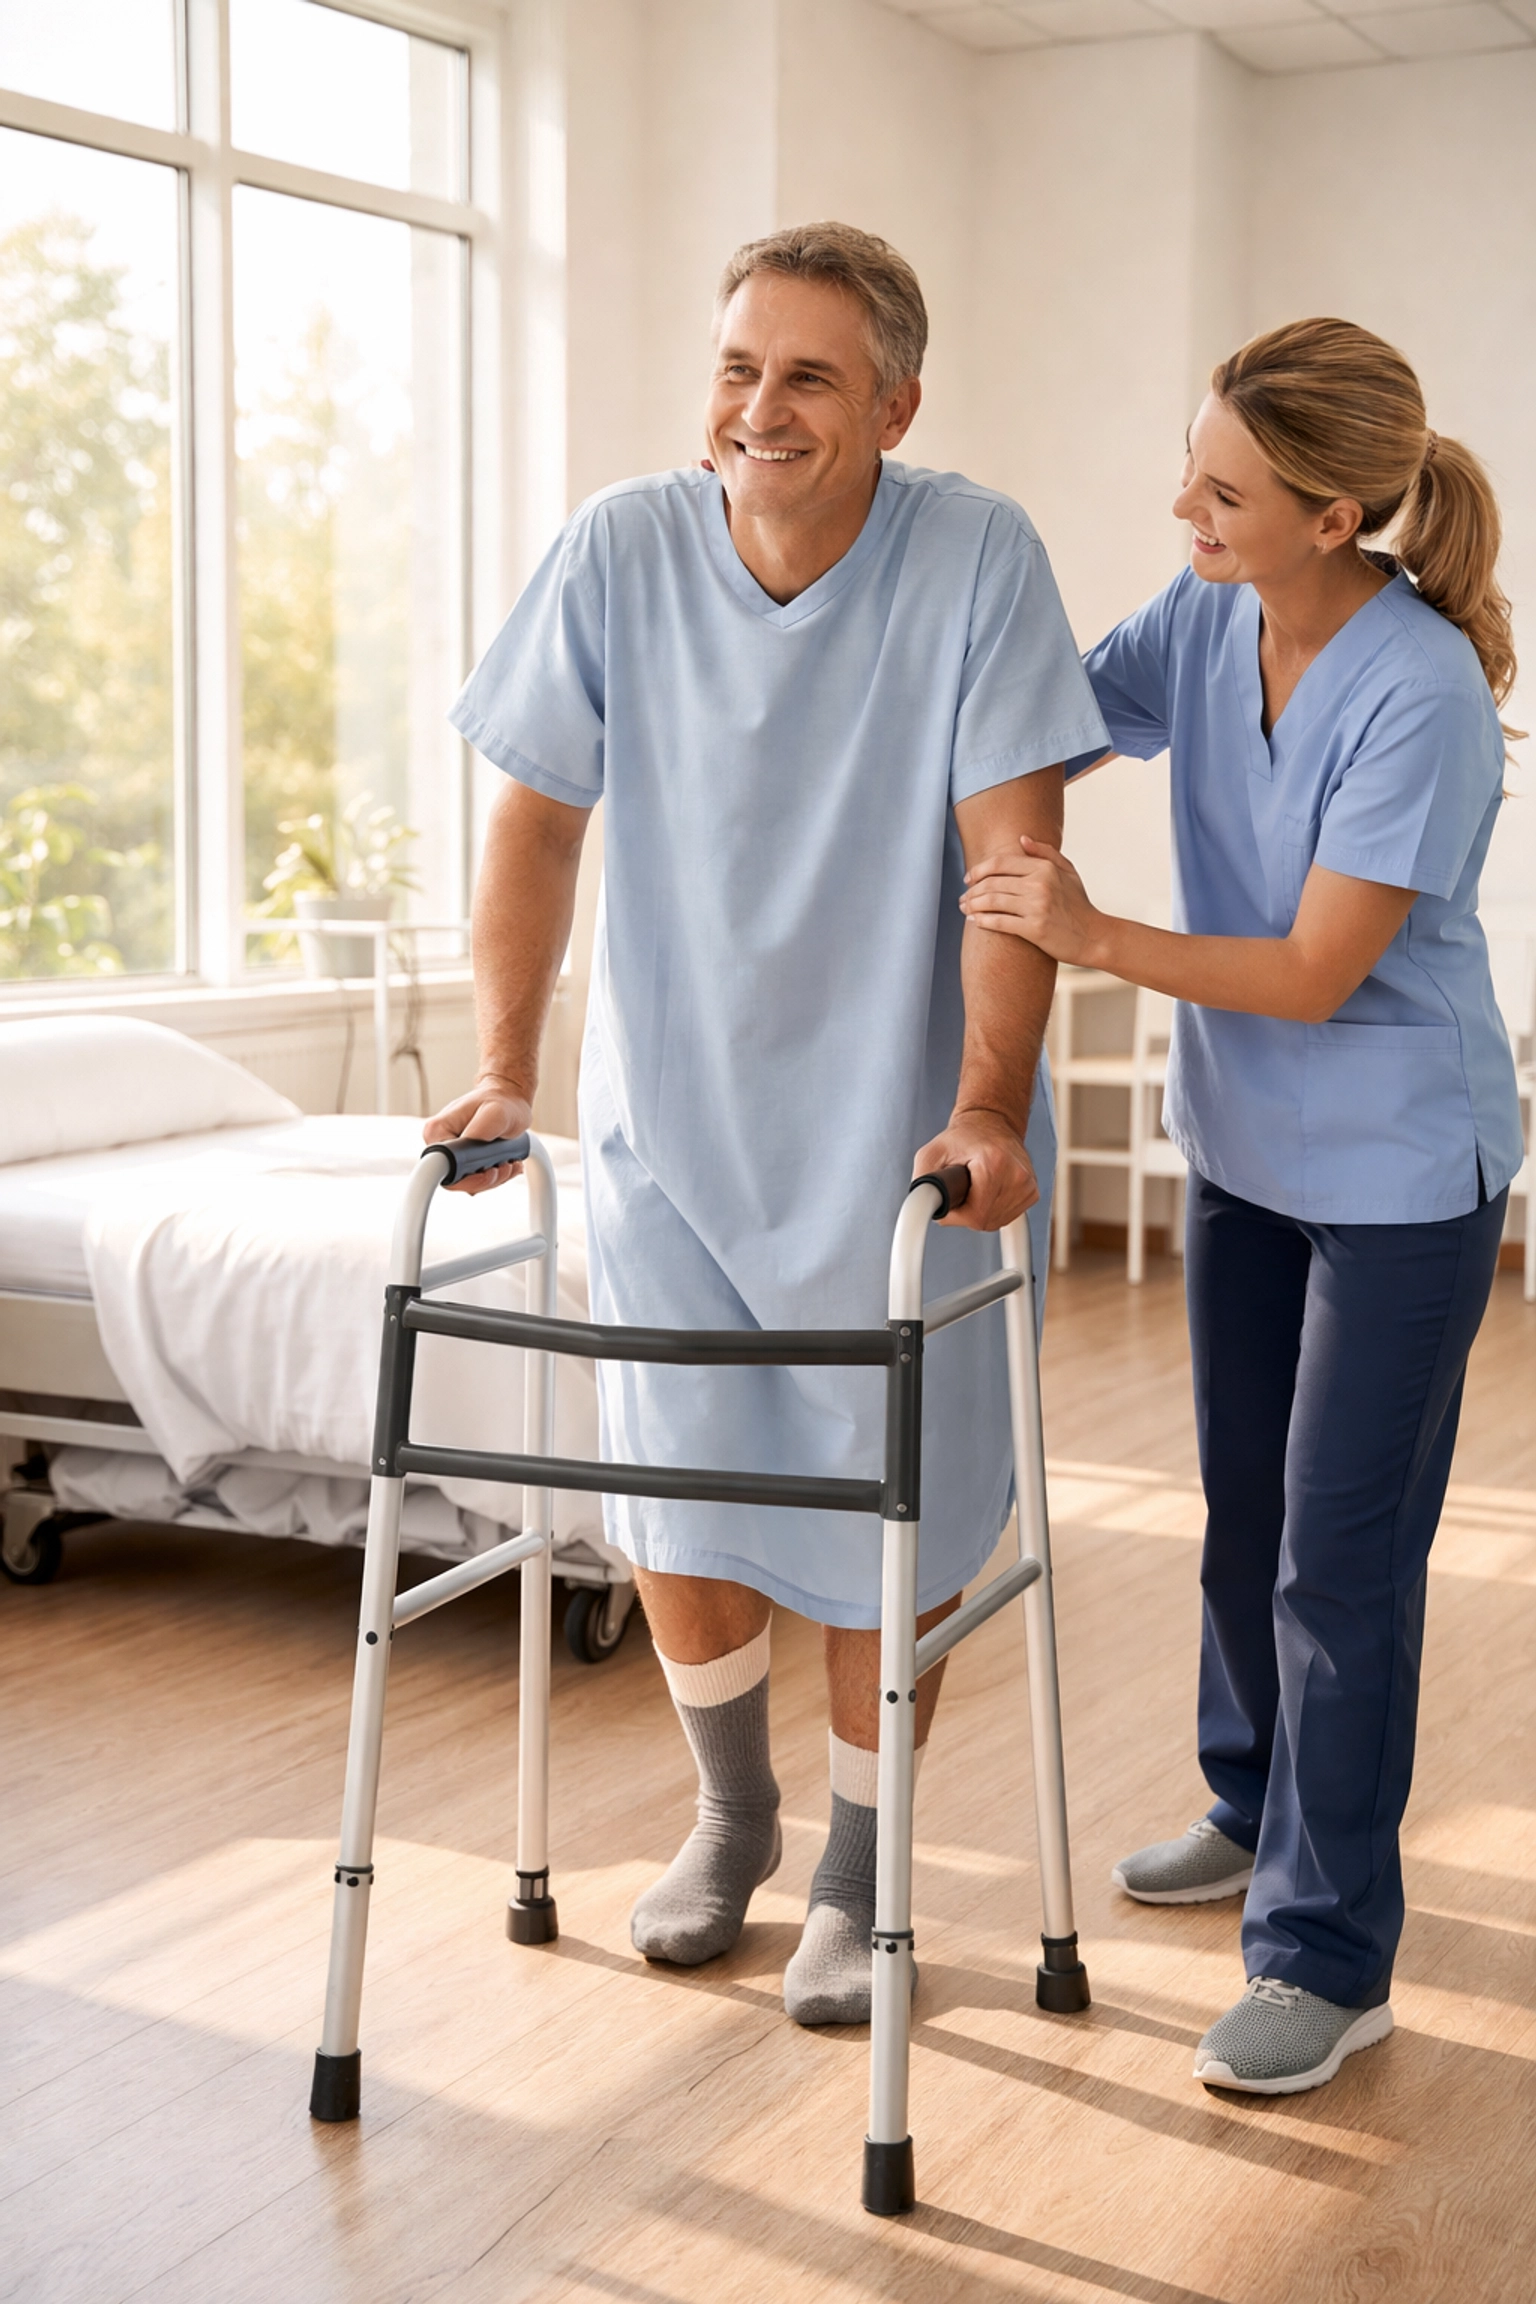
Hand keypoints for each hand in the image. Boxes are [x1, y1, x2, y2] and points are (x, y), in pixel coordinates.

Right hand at [422, 1074, 532, 1194]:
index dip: (467, 1180)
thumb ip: (480, 1130)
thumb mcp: (497, 1112)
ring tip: (509, 1162)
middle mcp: (439, 1143)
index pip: (441, 1170)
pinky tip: (506, 1164)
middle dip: (484, 1180)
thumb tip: (467, 1149)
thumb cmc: (502, 1101)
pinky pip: (474, 1178)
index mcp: (438, 1131)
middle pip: (455, 1181)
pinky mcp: (462, 1158)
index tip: (489, 1172)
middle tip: (504, 1166)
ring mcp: (450, 1152)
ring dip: (493, 1179)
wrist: (508, 1098)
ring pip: (467, 1183)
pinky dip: (494, 1176)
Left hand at [912, 1107, 1038, 1231]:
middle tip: (961, 1188)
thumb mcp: (931, 1154)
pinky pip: (1007, 1217)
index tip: (951, 1199)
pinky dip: (992, 1209)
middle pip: (985, 1220)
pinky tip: (988, 1191)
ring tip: (975, 1186)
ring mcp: (1027, 1184)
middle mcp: (1017, 1175)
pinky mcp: (1032, 1191)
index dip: (957, 1214)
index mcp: (994, 1163)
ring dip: (979, 1211)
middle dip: (967, 1211)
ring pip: (995, 1221)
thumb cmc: (963, 1137)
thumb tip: (927, 1210)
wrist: (990, 1122)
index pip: (975, 1215)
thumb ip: (922, 1184)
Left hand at [960, 835, 1104, 965]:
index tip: (968, 879)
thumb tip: (1022, 839)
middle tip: (963, 898)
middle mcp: (1040, 884)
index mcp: (1045, 868)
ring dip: (973, 905)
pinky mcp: (1034, 929)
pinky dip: (983, 921)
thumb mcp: (1069, 873)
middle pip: (992, 882)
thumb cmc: (1079, 905)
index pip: (1001, 863)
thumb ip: (1046, 853)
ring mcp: (1037, 907)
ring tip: (965, 909)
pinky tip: (975, 921)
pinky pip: (1000, 922)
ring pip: (992, 901)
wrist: (1094, 937)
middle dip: (972, 891)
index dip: (979, 870)